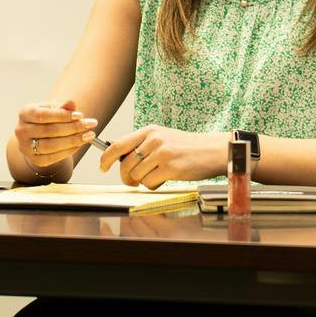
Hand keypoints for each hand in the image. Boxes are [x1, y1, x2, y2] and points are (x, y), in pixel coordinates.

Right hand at [15, 100, 98, 173]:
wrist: (39, 136)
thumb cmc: (48, 119)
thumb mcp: (54, 109)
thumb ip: (63, 107)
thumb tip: (71, 103)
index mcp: (25, 113)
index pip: (42, 115)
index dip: (62, 116)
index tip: (81, 115)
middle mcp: (21, 130)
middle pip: (49, 131)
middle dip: (72, 128)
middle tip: (90, 125)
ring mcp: (25, 147)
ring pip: (51, 146)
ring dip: (72, 141)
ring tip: (88, 135)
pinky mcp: (34, 160)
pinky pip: (53, 157)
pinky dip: (68, 151)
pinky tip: (79, 144)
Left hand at [100, 126, 230, 189]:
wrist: (213, 150)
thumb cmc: (186, 147)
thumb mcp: (162, 137)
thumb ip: (140, 144)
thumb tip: (115, 151)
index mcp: (149, 131)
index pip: (118, 145)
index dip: (106, 158)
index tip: (102, 167)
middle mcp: (154, 140)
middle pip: (125, 165)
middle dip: (126, 177)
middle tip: (133, 180)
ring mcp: (162, 153)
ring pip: (136, 176)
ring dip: (143, 181)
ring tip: (157, 175)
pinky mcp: (170, 168)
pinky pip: (149, 184)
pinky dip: (154, 186)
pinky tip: (165, 178)